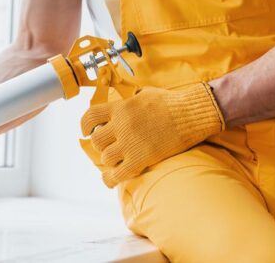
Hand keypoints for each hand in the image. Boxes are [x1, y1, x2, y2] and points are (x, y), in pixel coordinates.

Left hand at [81, 83, 223, 187]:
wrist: (191, 114)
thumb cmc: (171, 102)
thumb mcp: (144, 94)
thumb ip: (130, 101)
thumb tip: (124, 102)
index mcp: (121, 108)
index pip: (91, 116)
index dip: (84, 125)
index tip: (85, 131)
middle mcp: (121, 125)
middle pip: (96, 140)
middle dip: (100, 145)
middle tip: (109, 146)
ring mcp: (130, 143)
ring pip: (105, 158)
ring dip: (109, 160)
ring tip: (117, 160)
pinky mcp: (141, 158)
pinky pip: (117, 175)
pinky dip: (110, 179)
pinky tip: (110, 180)